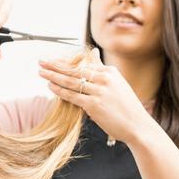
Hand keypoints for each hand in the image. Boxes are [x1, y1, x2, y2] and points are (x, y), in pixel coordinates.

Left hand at [38, 49, 154, 144]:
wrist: (138, 126)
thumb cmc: (126, 107)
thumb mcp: (116, 83)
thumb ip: (101, 69)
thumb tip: (93, 53)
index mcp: (110, 72)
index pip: (82, 64)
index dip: (64, 62)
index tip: (51, 60)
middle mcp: (105, 79)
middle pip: (74, 69)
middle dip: (55, 65)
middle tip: (41, 61)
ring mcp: (100, 91)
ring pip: (71, 81)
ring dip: (53, 76)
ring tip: (41, 72)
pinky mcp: (95, 105)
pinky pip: (73, 96)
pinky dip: (60, 90)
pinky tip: (50, 86)